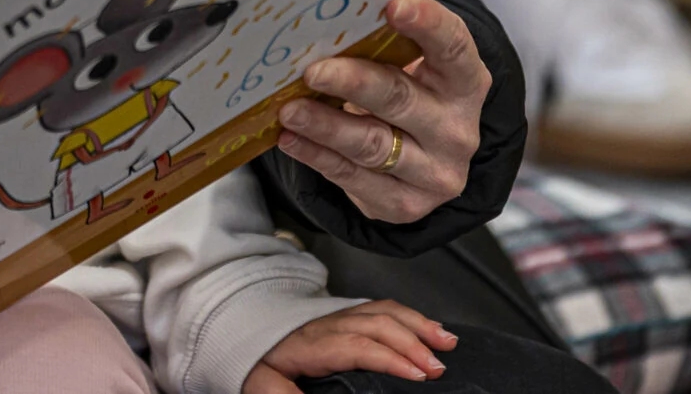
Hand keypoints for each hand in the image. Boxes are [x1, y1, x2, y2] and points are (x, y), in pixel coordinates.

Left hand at [244, 302, 458, 393]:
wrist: (243, 329)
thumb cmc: (257, 361)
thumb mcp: (260, 382)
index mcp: (312, 343)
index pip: (357, 346)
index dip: (389, 358)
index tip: (417, 376)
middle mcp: (330, 324)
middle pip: (377, 324)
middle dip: (412, 343)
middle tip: (438, 369)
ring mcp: (340, 316)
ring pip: (384, 312)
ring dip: (418, 324)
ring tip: (447, 343)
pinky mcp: (347, 315)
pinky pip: (383, 309)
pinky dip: (411, 317)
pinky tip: (431, 329)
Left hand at [275, 0, 488, 223]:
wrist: (422, 158)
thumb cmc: (406, 91)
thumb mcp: (407, 65)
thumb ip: (382, 42)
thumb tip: (323, 13)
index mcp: (465, 81)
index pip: (453, 47)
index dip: (428, 25)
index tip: (393, 6)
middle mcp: (458, 130)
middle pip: (401, 99)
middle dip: (353, 82)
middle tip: (312, 71)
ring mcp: (435, 172)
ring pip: (372, 144)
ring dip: (325, 125)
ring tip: (289, 110)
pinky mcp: (406, 203)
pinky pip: (354, 177)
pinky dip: (317, 156)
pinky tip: (289, 139)